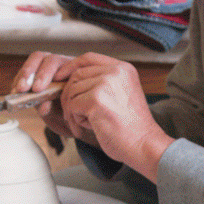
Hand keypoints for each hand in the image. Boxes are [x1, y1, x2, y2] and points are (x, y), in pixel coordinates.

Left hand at [12, 51, 173, 179]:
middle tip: (74, 115)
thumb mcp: (122, 95)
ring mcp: (106, 84)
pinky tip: (88, 128)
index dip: (70, 67)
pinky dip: (75, 120)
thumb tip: (70, 80)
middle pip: (77, 75)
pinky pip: (72, 106)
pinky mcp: (96, 100)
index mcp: (123, 68)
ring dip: (73, 110)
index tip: (59, 78)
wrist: (144, 145)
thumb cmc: (132, 127)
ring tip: (86, 124)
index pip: (88, 58)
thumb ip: (102, 83)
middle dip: (69, 95)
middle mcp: (116, 71)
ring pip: (72, 91)